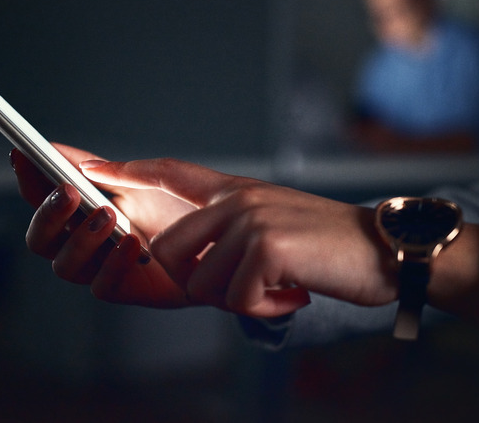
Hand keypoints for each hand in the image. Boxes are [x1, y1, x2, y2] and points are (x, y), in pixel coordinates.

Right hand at [11, 145, 195, 307]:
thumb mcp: (153, 178)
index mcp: (90, 210)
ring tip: (108, 215)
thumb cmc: (191, 210)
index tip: (22, 155)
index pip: (45, 198)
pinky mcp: (130, 290)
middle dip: (47, 215)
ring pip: (63, 267)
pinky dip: (111, 264)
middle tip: (68, 192)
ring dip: (79, 240)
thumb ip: (111, 168)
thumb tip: (63, 152)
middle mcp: (91, 242)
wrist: (234, 242)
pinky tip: (133, 245)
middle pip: (41, 239)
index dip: (29, 179)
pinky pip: (101, 287)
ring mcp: (107, 268)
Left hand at [80, 158, 399, 317]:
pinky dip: (266, 309)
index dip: (129, 171)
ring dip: (240, 300)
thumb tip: (195, 265)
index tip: (91, 169)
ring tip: (279, 288)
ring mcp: (251, 219)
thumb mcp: (275, 226)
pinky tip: (294, 294)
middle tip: (248, 287)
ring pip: (202, 284)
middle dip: (201, 285)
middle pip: (170, 253)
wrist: (387, 248)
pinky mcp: (267, 246)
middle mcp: (238, 199)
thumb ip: (232, 234)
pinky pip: (237, 298)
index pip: (172, 173)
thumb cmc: (329, 247)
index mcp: (237, 191)